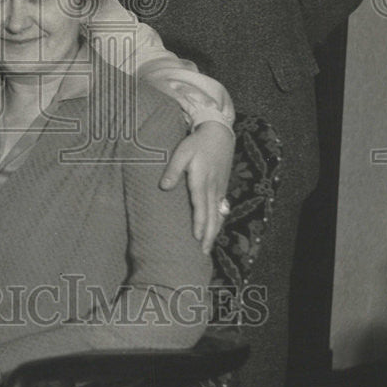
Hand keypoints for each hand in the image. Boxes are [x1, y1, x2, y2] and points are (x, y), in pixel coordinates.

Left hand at [160, 121, 234, 254]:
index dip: (200, 224)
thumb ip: (173, 169)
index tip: (197, 239)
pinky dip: (218, 221)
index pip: (200, 207)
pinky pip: (221, 208)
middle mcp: (212, 188)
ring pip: (218, 214)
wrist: (218, 133)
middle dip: (209, 235)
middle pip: (211, 216)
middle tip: (204, 253)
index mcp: (201, 181)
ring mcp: (219, 188)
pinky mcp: (222, 186)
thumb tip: (164, 186)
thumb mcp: (182, 152)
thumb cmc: (197, 143)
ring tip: (208, 247)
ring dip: (214, 231)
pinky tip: (215, 229)